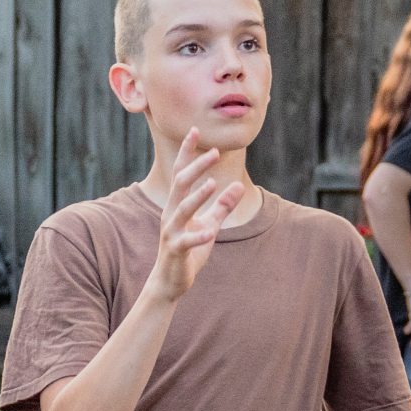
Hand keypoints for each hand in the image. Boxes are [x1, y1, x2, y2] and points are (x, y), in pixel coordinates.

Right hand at [147, 129, 245, 303]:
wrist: (171, 280)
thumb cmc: (190, 250)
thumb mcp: (210, 224)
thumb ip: (222, 206)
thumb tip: (238, 185)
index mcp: (178, 204)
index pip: (181, 172)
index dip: (187, 152)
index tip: (195, 130)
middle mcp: (171, 213)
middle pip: (180, 184)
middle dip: (196, 167)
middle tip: (214, 152)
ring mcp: (172, 232)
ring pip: (182, 210)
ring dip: (197, 197)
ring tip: (212, 184)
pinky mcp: (176, 250)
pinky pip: (186, 241)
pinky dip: (198, 236)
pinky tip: (210, 232)